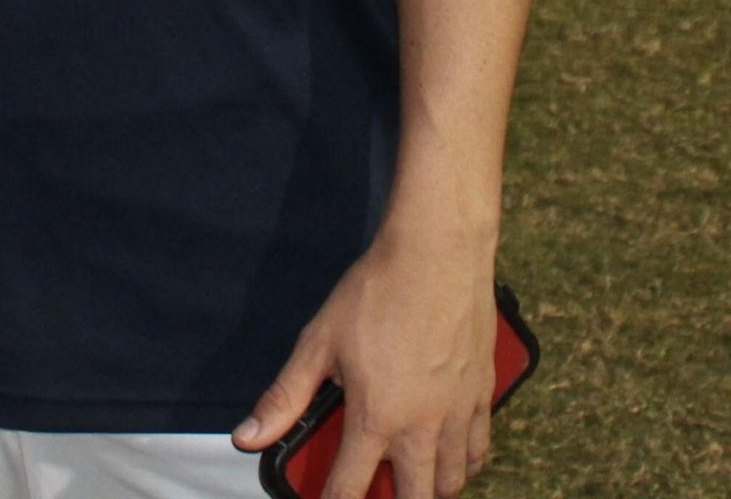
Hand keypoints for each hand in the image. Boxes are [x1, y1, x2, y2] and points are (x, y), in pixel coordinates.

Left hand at [231, 230, 499, 498]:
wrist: (436, 255)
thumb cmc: (374, 293)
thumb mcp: (318, 341)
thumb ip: (286, 396)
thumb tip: (248, 437)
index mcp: (376, 418)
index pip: (350, 487)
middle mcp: (421, 429)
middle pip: (415, 498)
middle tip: (374, 488)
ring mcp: (457, 415)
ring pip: (451, 482)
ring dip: (429, 487)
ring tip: (408, 477)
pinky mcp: (482, 396)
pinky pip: (478, 450)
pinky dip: (463, 463)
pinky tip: (448, 454)